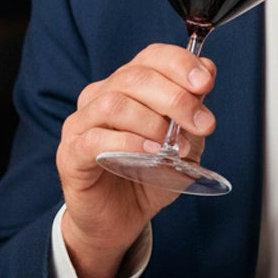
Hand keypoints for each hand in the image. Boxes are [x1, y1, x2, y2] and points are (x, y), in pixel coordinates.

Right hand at [56, 43, 215, 277]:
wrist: (120, 220)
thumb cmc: (147, 177)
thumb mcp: (183, 142)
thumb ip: (192, 109)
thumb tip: (207, 69)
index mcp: (126, 86)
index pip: (150, 57)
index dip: (180, 64)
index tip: (206, 83)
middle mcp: (99, 96)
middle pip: (135, 78)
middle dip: (176, 98)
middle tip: (202, 124)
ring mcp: (81, 124)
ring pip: (114, 103)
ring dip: (153, 122)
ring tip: (174, 146)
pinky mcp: (70, 154)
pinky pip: (95, 140)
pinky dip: (128, 143)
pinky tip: (150, 154)